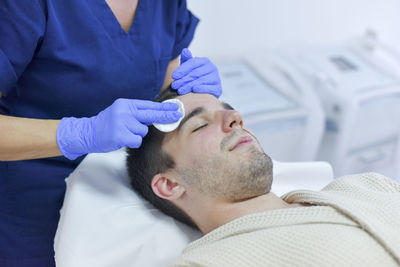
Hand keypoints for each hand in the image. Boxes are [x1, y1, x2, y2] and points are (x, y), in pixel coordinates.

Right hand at [57, 99, 181, 159]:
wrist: (87, 133)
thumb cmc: (108, 124)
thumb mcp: (121, 112)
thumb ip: (137, 112)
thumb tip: (158, 114)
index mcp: (126, 104)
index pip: (149, 105)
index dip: (164, 108)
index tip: (177, 109)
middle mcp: (124, 111)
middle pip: (150, 114)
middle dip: (165, 116)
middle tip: (178, 115)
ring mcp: (121, 123)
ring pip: (143, 131)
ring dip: (137, 134)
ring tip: (124, 133)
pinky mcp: (119, 135)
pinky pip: (136, 140)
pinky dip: (132, 142)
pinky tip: (122, 139)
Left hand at [171, 48, 221, 97]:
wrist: (202, 92)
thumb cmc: (194, 77)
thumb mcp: (189, 68)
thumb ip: (186, 60)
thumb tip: (185, 50)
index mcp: (205, 61)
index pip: (193, 63)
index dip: (182, 69)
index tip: (174, 76)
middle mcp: (212, 68)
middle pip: (196, 73)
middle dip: (184, 80)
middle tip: (175, 85)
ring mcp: (216, 78)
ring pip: (201, 81)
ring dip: (189, 86)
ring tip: (180, 90)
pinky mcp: (218, 89)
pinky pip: (210, 88)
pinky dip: (202, 89)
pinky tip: (194, 90)